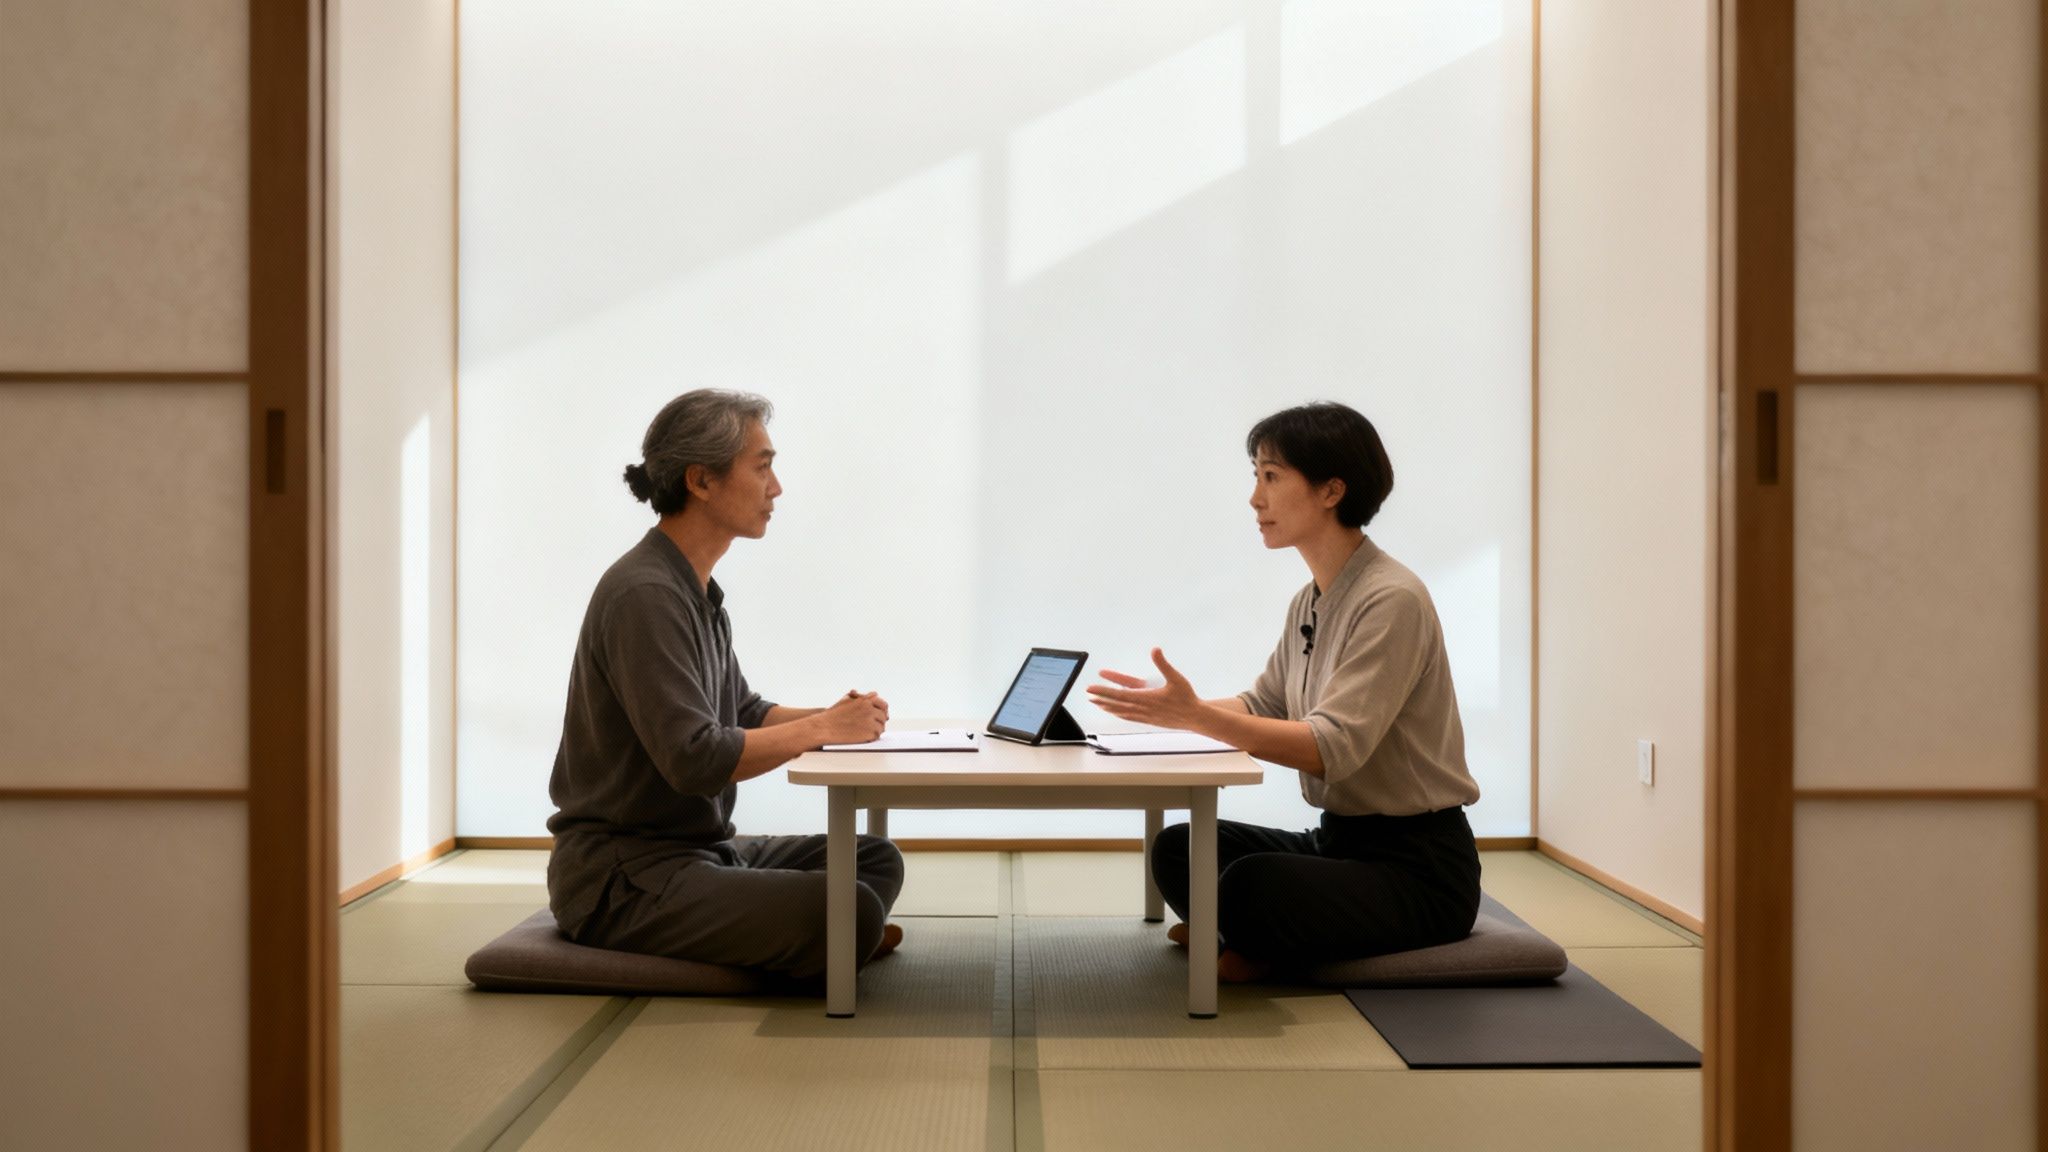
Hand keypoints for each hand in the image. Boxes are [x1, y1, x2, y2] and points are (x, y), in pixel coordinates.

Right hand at [815, 691, 886, 744]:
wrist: (824, 727)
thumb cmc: (833, 714)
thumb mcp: (847, 700)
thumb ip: (861, 697)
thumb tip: (874, 694)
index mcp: (865, 701)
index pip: (883, 705)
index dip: (883, 711)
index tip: (882, 715)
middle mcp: (870, 710)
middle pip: (883, 716)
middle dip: (879, 721)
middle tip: (874, 725)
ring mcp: (871, 722)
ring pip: (881, 726)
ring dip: (876, 729)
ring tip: (866, 732)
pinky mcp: (870, 733)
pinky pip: (877, 735)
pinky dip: (872, 737)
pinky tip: (864, 736)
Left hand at [1085, 648, 1201, 729]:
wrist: (1195, 717)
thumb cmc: (1186, 698)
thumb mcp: (1176, 678)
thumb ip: (1163, 664)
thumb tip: (1155, 650)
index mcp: (1146, 698)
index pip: (1119, 694)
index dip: (1104, 691)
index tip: (1092, 688)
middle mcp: (1143, 709)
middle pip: (1116, 703)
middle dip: (1101, 698)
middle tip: (1088, 693)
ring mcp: (1145, 716)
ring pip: (1121, 712)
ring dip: (1108, 707)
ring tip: (1096, 703)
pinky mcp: (1148, 720)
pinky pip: (1129, 717)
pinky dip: (1119, 714)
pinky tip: (1114, 712)